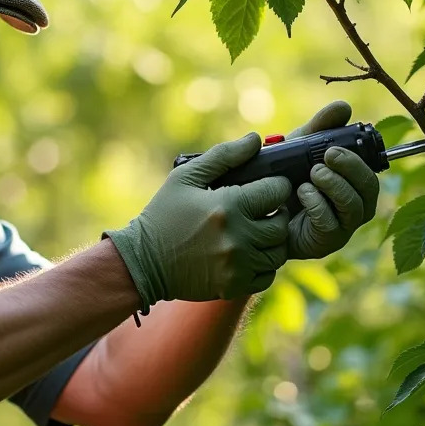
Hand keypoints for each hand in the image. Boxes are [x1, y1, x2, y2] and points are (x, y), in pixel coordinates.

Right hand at [105, 133, 291, 306]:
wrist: (142, 262)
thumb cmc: (164, 215)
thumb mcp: (185, 177)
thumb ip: (223, 156)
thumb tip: (255, 139)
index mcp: (228, 205)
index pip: (277, 191)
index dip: (275, 186)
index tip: (264, 188)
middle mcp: (238, 237)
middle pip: (282, 222)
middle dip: (276, 213)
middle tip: (262, 210)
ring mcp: (238, 265)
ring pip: (279, 251)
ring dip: (272, 240)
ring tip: (255, 231)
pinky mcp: (234, 286)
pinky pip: (268, 274)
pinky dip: (263, 264)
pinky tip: (247, 254)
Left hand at [284, 101, 379, 259]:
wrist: (252, 208)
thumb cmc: (281, 176)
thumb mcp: (299, 148)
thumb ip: (320, 128)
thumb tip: (344, 107)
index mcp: (351, 182)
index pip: (371, 170)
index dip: (361, 158)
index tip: (336, 145)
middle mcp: (352, 206)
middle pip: (370, 190)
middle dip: (352, 169)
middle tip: (328, 155)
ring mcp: (341, 227)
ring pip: (356, 208)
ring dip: (336, 186)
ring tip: (313, 173)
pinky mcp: (324, 243)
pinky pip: (332, 225)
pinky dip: (319, 205)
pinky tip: (302, 193)